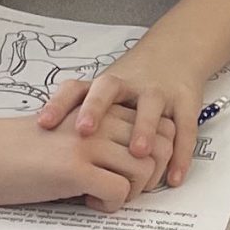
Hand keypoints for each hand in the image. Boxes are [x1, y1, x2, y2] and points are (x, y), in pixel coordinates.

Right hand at [0, 103, 180, 212]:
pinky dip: (110, 205)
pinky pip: (119, 192)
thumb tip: (127, 164)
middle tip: (124, 189)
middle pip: (159, 147)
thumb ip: (97, 138)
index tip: (132, 171)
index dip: (154, 154)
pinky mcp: (74, 168)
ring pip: (144, 169)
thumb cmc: (14, 148)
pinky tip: (86, 202)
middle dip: (151, 175)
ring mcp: (88, 143)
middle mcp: (99, 121)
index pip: (157, 125)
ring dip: (132, 192)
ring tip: (102, 195)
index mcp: (99, 108)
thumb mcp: (66, 132)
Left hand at [38, 48, 204, 187]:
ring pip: (151, 107)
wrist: (176, 52)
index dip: (59, 105)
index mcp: (105, 84)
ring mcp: (159, 92)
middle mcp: (129, 84)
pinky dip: (181, 155)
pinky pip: (185, 129)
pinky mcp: (186, 103)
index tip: (44, 124)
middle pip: (109, 89)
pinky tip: (174, 178)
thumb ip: (83, 114)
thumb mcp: (106, 91)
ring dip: (144, 129)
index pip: (77, 89)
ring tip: (138, 154)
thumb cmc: (132, 81)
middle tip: (84, 132)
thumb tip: (47, 150)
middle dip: (96, 109)